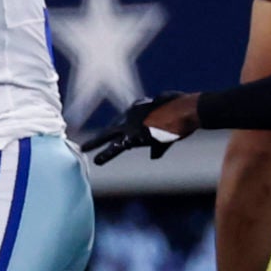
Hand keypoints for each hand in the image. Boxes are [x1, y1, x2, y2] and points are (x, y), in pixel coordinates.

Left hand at [77, 92, 198, 164]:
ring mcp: (131, 125)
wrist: (187, 110)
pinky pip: (118, 146)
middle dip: (97, 139)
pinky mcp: (134, 135)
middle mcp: (131, 117)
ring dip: (97, 146)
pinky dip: (107, 154)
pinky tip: (97, 161)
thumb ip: (158, 146)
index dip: (117, 132)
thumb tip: (153, 157)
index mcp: (138, 111)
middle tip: (82, 147)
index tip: (113, 139)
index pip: (123, 123)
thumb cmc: (182, 114)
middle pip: (111, 130)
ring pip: (111, 139)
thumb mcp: (167, 131)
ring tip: (85, 154)